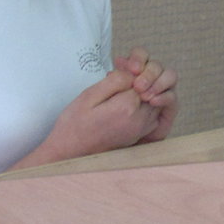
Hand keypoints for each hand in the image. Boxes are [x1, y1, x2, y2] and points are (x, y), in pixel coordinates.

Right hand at [30, 70, 159, 165]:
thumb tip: (132, 74)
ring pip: (154, 102)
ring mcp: (140, 130)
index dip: (129, 72)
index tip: (112, 76)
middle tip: (116, 83)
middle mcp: (139, 120)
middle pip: (151, 90)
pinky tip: (124, 106)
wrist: (69, 151)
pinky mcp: (138, 136)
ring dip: (142, 94)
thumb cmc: (75, 122)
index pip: (141, 78)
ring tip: (119, 94)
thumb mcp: (90, 94)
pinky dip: (143, 107)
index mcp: (126, 107)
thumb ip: (114, 81)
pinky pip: (151, 116)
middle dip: (138, 82)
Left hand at [114, 47, 178, 142]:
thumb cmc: (109, 115)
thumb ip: (116, 77)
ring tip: (145, 95)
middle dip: (149, 73)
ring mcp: (162, 91)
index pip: (141, 55)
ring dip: (158, 82)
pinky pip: (173, 97)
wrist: (118, 140)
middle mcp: (151, 79)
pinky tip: (152, 102)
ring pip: (170, 76)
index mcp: (136, 71)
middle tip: (138, 86)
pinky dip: (164, 96)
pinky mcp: (169, 107)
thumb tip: (119, 60)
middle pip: (156, 65)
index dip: (139, 58)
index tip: (132, 69)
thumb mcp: (107, 94)